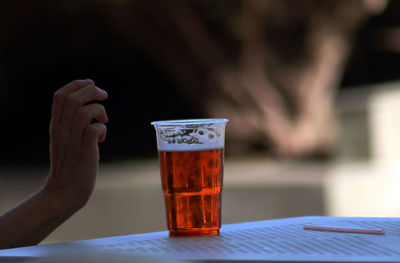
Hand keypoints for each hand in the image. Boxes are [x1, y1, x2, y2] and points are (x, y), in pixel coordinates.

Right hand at [45, 79, 107, 211]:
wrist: (64, 192)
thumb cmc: (69, 166)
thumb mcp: (65, 141)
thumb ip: (70, 125)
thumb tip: (88, 109)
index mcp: (56, 126)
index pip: (60, 96)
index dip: (77, 85)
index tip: (91, 84)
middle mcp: (61, 131)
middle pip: (73, 99)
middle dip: (91, 91)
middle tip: (104, 96)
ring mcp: (72, 140)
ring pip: (84, 111)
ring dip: (99, 110)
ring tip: (103, 121)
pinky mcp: (85, 151)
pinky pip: (94, 129)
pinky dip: (102, 129)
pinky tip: (101, 140)